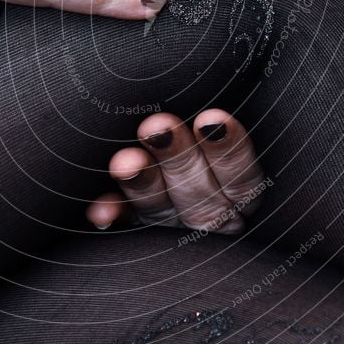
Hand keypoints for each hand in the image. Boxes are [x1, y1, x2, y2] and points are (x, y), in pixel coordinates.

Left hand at [86, 109, 266, 232]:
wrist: (187, 225)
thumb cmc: (209, 136)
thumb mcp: (220, 134)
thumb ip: (220, 126)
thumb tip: (214, 108)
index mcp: (239, 193)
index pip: (243, 177)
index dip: (229, 150)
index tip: (210, 118)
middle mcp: (210, 214)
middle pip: (199, 191)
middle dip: (177, 156)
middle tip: (155, 126)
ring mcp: (173, 227)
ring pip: (161, 207)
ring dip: (143, 182)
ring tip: (125, 160)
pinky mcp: (140, 235)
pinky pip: (126, 227)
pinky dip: (114, 215)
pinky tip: (101, 211)